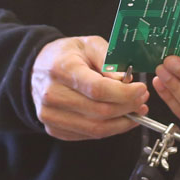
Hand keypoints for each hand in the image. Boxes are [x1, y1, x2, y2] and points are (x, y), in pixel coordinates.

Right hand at [31, 36, 148, 141]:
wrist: (38, 68)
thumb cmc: (66, 55)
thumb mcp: (89, 44)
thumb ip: (109, 60)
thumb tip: (125, 80)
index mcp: (61, 69)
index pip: (97, 89)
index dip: (124, 93)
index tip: (140, 89)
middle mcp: (52, 94)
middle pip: (100, 111)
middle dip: (128, 107)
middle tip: (141, 99)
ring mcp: (50, 115)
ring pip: (96, 128)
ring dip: (122, 123)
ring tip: (135, 111)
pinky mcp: (53, 128)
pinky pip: (88, 135)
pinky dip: (109, 129)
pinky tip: (119, 118)